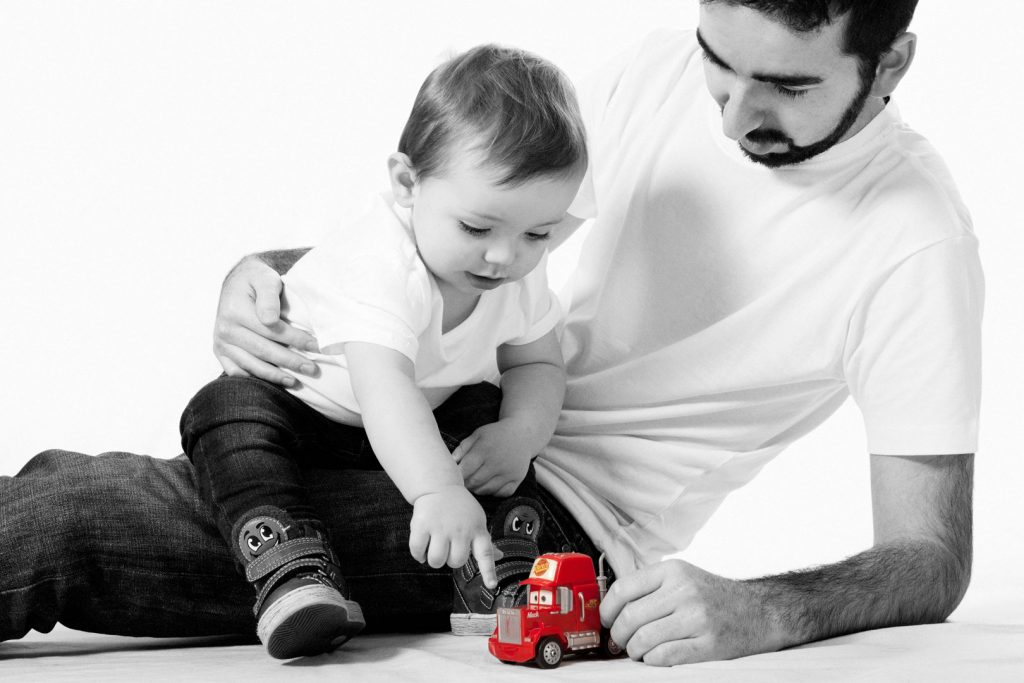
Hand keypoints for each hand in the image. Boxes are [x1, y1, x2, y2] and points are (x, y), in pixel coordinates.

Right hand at [213, 256, 318, 385]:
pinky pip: (237, 372)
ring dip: (275, 376)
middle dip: (290, 361)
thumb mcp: (265, 279)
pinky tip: (275, 381)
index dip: (296, 340)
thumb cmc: (256, 280)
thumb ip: (269, 297)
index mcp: (235, 310)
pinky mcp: (221, 352)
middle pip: (263, 350)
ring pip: (251, 365)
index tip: (316, 346)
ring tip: (296, 381)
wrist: (237, 282)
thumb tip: (270, 320)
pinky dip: (256, 378)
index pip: (271, 330)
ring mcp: (221, 343)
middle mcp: (225, 329)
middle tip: (312, 369)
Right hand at [409, 486, 496, 588]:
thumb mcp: (477, 521)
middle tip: (448, 548)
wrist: (439, 487)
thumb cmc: (461, 509)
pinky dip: (419, 555)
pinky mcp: (422, 524)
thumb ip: (485, 541)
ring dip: (434, 560)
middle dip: (450, 560)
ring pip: (437, 561)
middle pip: (456, 562)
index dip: (488, 571)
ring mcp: (441, 526)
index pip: (485, 553)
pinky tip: (423, 548)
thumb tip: (499, 556)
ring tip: (435, 548)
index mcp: (477, 529)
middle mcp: (460, 529)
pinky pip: (418, 551)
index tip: (492, 585)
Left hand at [452, 421, 533, 496]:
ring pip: (486, 490)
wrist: (522, 434)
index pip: (465, 470)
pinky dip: (493, 492)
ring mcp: (508, 472)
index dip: (457, 475)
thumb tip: (450, 463)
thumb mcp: (477, 435)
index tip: (454, 475)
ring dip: (477, 489)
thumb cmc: (495, 434)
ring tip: (475, 482)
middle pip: (474, 482)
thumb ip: (462, 448)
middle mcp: (497, 462)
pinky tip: (489, 484)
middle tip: (463, 481)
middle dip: (465, 483)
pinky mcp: (517, 479)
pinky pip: (501, 493)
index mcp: (484, 450)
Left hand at [600, 559, 776, 665]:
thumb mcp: (683, 577)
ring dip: (634, 651)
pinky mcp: (708, 644)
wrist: (760, 611)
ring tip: (638, 651)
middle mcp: (684, 591)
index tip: (606, 620)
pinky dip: (652, 660)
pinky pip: (664, 656)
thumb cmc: (715, 597)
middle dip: (618, 636)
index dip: (607, 610)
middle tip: (620, 642)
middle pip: (630, 618)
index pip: (623, 589)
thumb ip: (651, 586)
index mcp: (673, 572)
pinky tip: (654, 657)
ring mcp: (697, 618)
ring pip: (644, 640)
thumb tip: (613, 606)